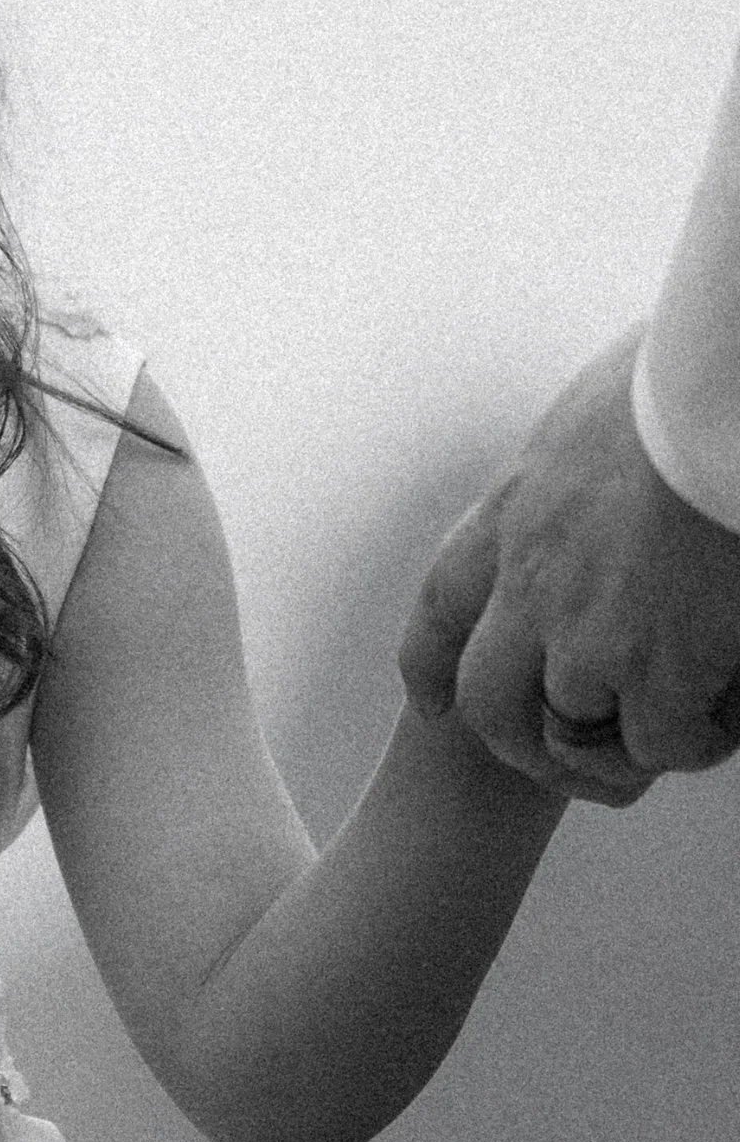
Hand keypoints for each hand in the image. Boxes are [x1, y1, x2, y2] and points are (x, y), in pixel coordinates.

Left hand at [399, 328, 739, 801]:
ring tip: (679, 732)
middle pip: (487, 701)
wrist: (723, 399)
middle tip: (582, 763)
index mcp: (516, 508)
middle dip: (525, 746)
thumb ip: (588, 462)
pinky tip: (729, 714)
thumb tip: (610, 450)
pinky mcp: (656, 669)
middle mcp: (531, 581)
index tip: (433, 704)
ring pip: (574, 734)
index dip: (431, 664)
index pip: (444, 601)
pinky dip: (694, 742)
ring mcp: (585, 633)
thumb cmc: (687, 379)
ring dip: (624, 749)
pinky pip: (661, 743)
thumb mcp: (604, 408)